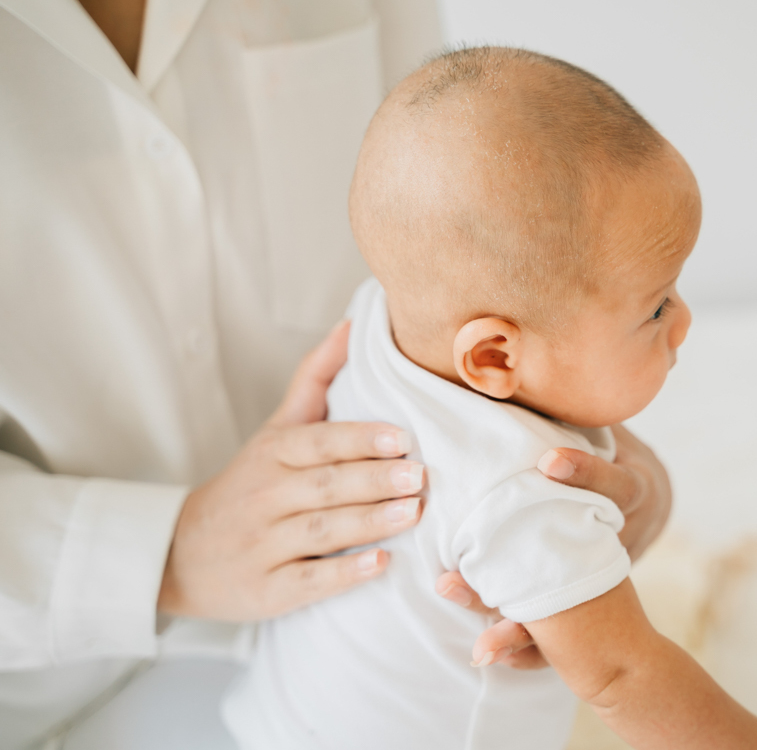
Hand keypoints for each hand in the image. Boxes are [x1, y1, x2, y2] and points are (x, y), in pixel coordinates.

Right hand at [158, 322, 423, 620]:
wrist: (178, 554)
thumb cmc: (249, 484)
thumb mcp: (276, 429)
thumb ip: (315, 378)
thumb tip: (354, 325)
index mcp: (272, 454)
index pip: (317, 443)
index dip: (358, 439)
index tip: (401, 438)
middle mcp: (264, 497)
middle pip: (323, 486)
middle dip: (372, 480)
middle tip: (418, 476)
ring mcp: (262, 545)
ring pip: (319, 531)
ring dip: (368, 523)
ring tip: (411, 513)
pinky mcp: (266, 590)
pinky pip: (307, 582)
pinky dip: (343, 574)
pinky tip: (380, 564)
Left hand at [436, 424, 671, 666]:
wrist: (651, 498)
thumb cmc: (613, 449)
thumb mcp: (607, 425)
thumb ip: (572, 405)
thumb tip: (522, 350)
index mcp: (634, 492)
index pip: (616, 487)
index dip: (586, 475)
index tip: (549, 463)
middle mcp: (620, 540)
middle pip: (582, 565)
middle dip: (532, 573)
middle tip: (466, 576)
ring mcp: (609, 579)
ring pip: (571, 612)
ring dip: (523, 626)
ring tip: (481, 643)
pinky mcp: (593, 606)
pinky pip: (566, 640)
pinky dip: (530, 650)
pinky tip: (489, 656)